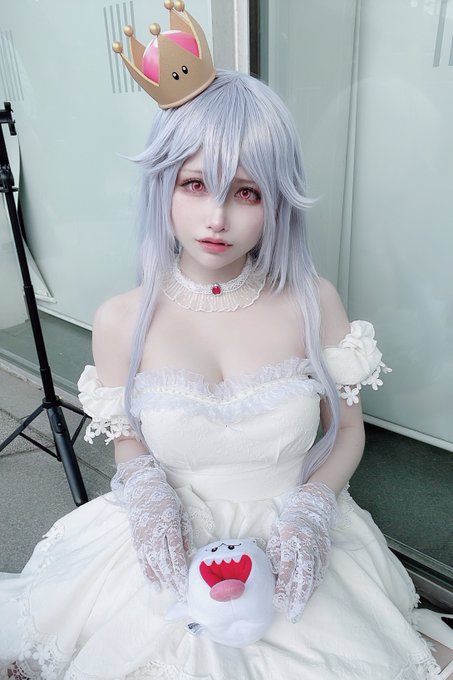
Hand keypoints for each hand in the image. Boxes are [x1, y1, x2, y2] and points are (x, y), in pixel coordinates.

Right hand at [111, 454, 193, 599]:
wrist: (142, 488)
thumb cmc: (166, 498)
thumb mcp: (181, 512)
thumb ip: (185, 534)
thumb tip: (190, 555)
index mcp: (169, 525)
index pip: (176, 555)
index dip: (181, 573)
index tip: (187, 587)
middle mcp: (154, 534)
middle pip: (165, 563)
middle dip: (174, 582)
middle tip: (182, 597)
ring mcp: (143, 538)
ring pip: (153, 565)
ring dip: (163, 581)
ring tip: (171, 593)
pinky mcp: (136, 540)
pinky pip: (142, 561)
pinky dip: (148, 575)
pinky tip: (155, 585)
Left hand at [266, 482, 336, 622]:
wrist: (313, 507)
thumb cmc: (289, 521)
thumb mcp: (276, 532)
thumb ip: (274, 551)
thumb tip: (273, 572)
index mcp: (292, 536)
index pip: (288, 565)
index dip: (283, 584)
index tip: (277, 601)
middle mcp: (308, 543)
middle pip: (304, 574)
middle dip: (297, 597)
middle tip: (291, 615)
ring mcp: (319, 549)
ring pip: (313, 576)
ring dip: (305, 596)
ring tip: (296, 611)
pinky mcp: (326, 553)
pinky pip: (319, 573)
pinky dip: (312, 587)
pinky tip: (305, 598)